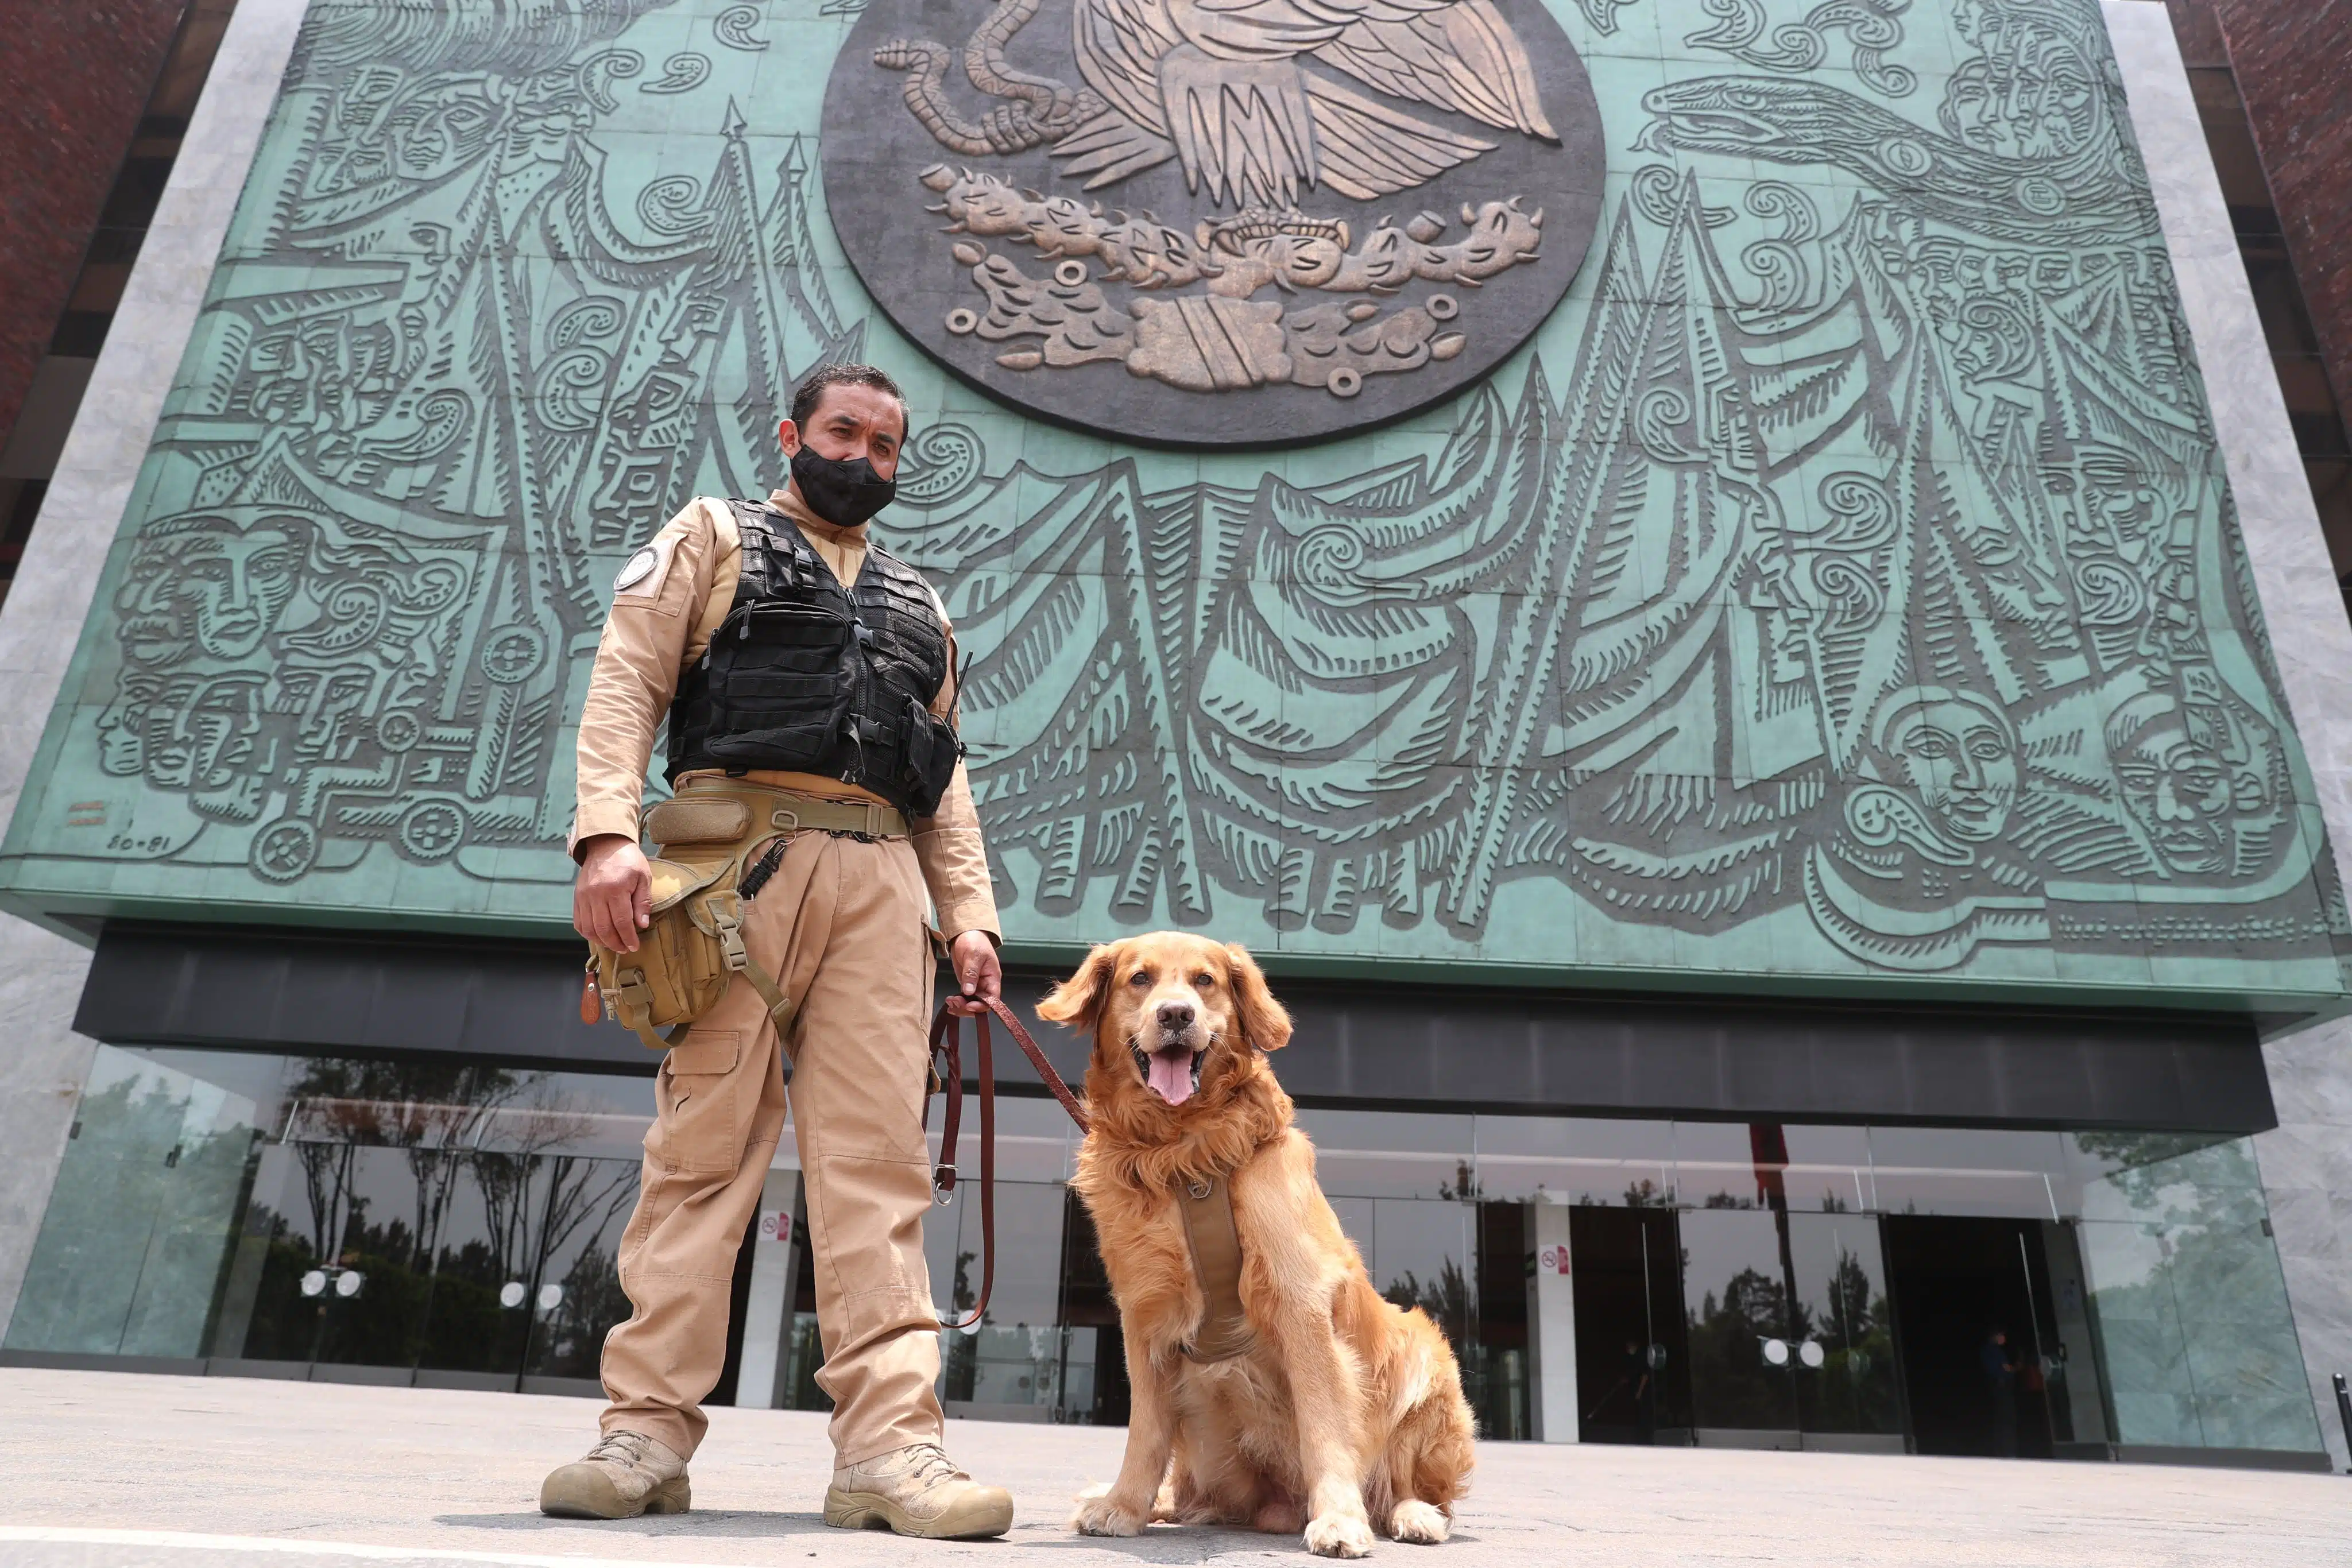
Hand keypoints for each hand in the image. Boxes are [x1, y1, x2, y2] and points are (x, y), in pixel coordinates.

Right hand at [574, 835, 651, 952]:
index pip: (621, 922)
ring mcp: (584, 896)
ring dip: (602, 941)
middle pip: (603, 929)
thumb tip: (641, 925)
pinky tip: (599, 936)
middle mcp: (596, 894)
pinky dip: (588, 933)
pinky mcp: (577, 897)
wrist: (606, 845)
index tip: (634, 946)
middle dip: (616, 943)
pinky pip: (578, 922)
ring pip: (589, 929)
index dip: (628, 938)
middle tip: (625, 949)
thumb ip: (642, 902)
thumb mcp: (643, 877)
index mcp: (615, 889)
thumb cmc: (629, 861)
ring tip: (614, 945)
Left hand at [945, 930, 1001, 1015]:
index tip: (969, 1005)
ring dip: (960, 1006)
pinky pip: (964, 998)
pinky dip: (957, 1002)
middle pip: (981, 1004)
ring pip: (971, 1003)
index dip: (981, 1005)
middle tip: (954, 1003)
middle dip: (967, 1007)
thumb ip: (971, 973)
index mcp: (992, 977)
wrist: (966, 933)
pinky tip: (950, 1002)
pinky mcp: (966, 983)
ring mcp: (976, 984)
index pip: (992, 998)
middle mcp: (985, 983)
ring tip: (950, 1002)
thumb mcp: (973, 955)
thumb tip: (969, 991)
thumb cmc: (974, 940)